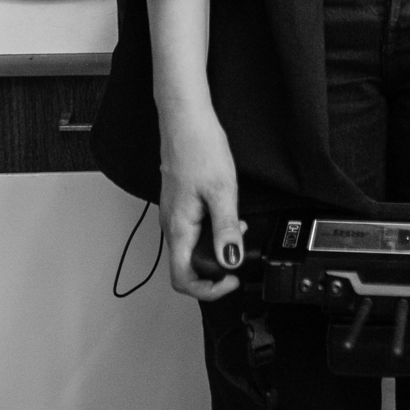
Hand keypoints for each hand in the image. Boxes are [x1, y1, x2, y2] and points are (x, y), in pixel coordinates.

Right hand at [158, 100, 245, 301]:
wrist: (186, 119)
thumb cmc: (199, 148)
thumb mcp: (222, 190)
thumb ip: (226, 229)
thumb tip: (230, 260)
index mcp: (179, 228)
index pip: (182, 279)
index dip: (207, 290)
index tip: (230, 280)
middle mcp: (171, 225)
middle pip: (187, 267)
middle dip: (215, 267)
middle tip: (238, 253)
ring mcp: (174, 214)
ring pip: (191, 248)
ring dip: (215, 248)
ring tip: (237, 230)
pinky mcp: (180, 204)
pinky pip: (193, 230)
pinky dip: (211, 231)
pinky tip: (226, 214)